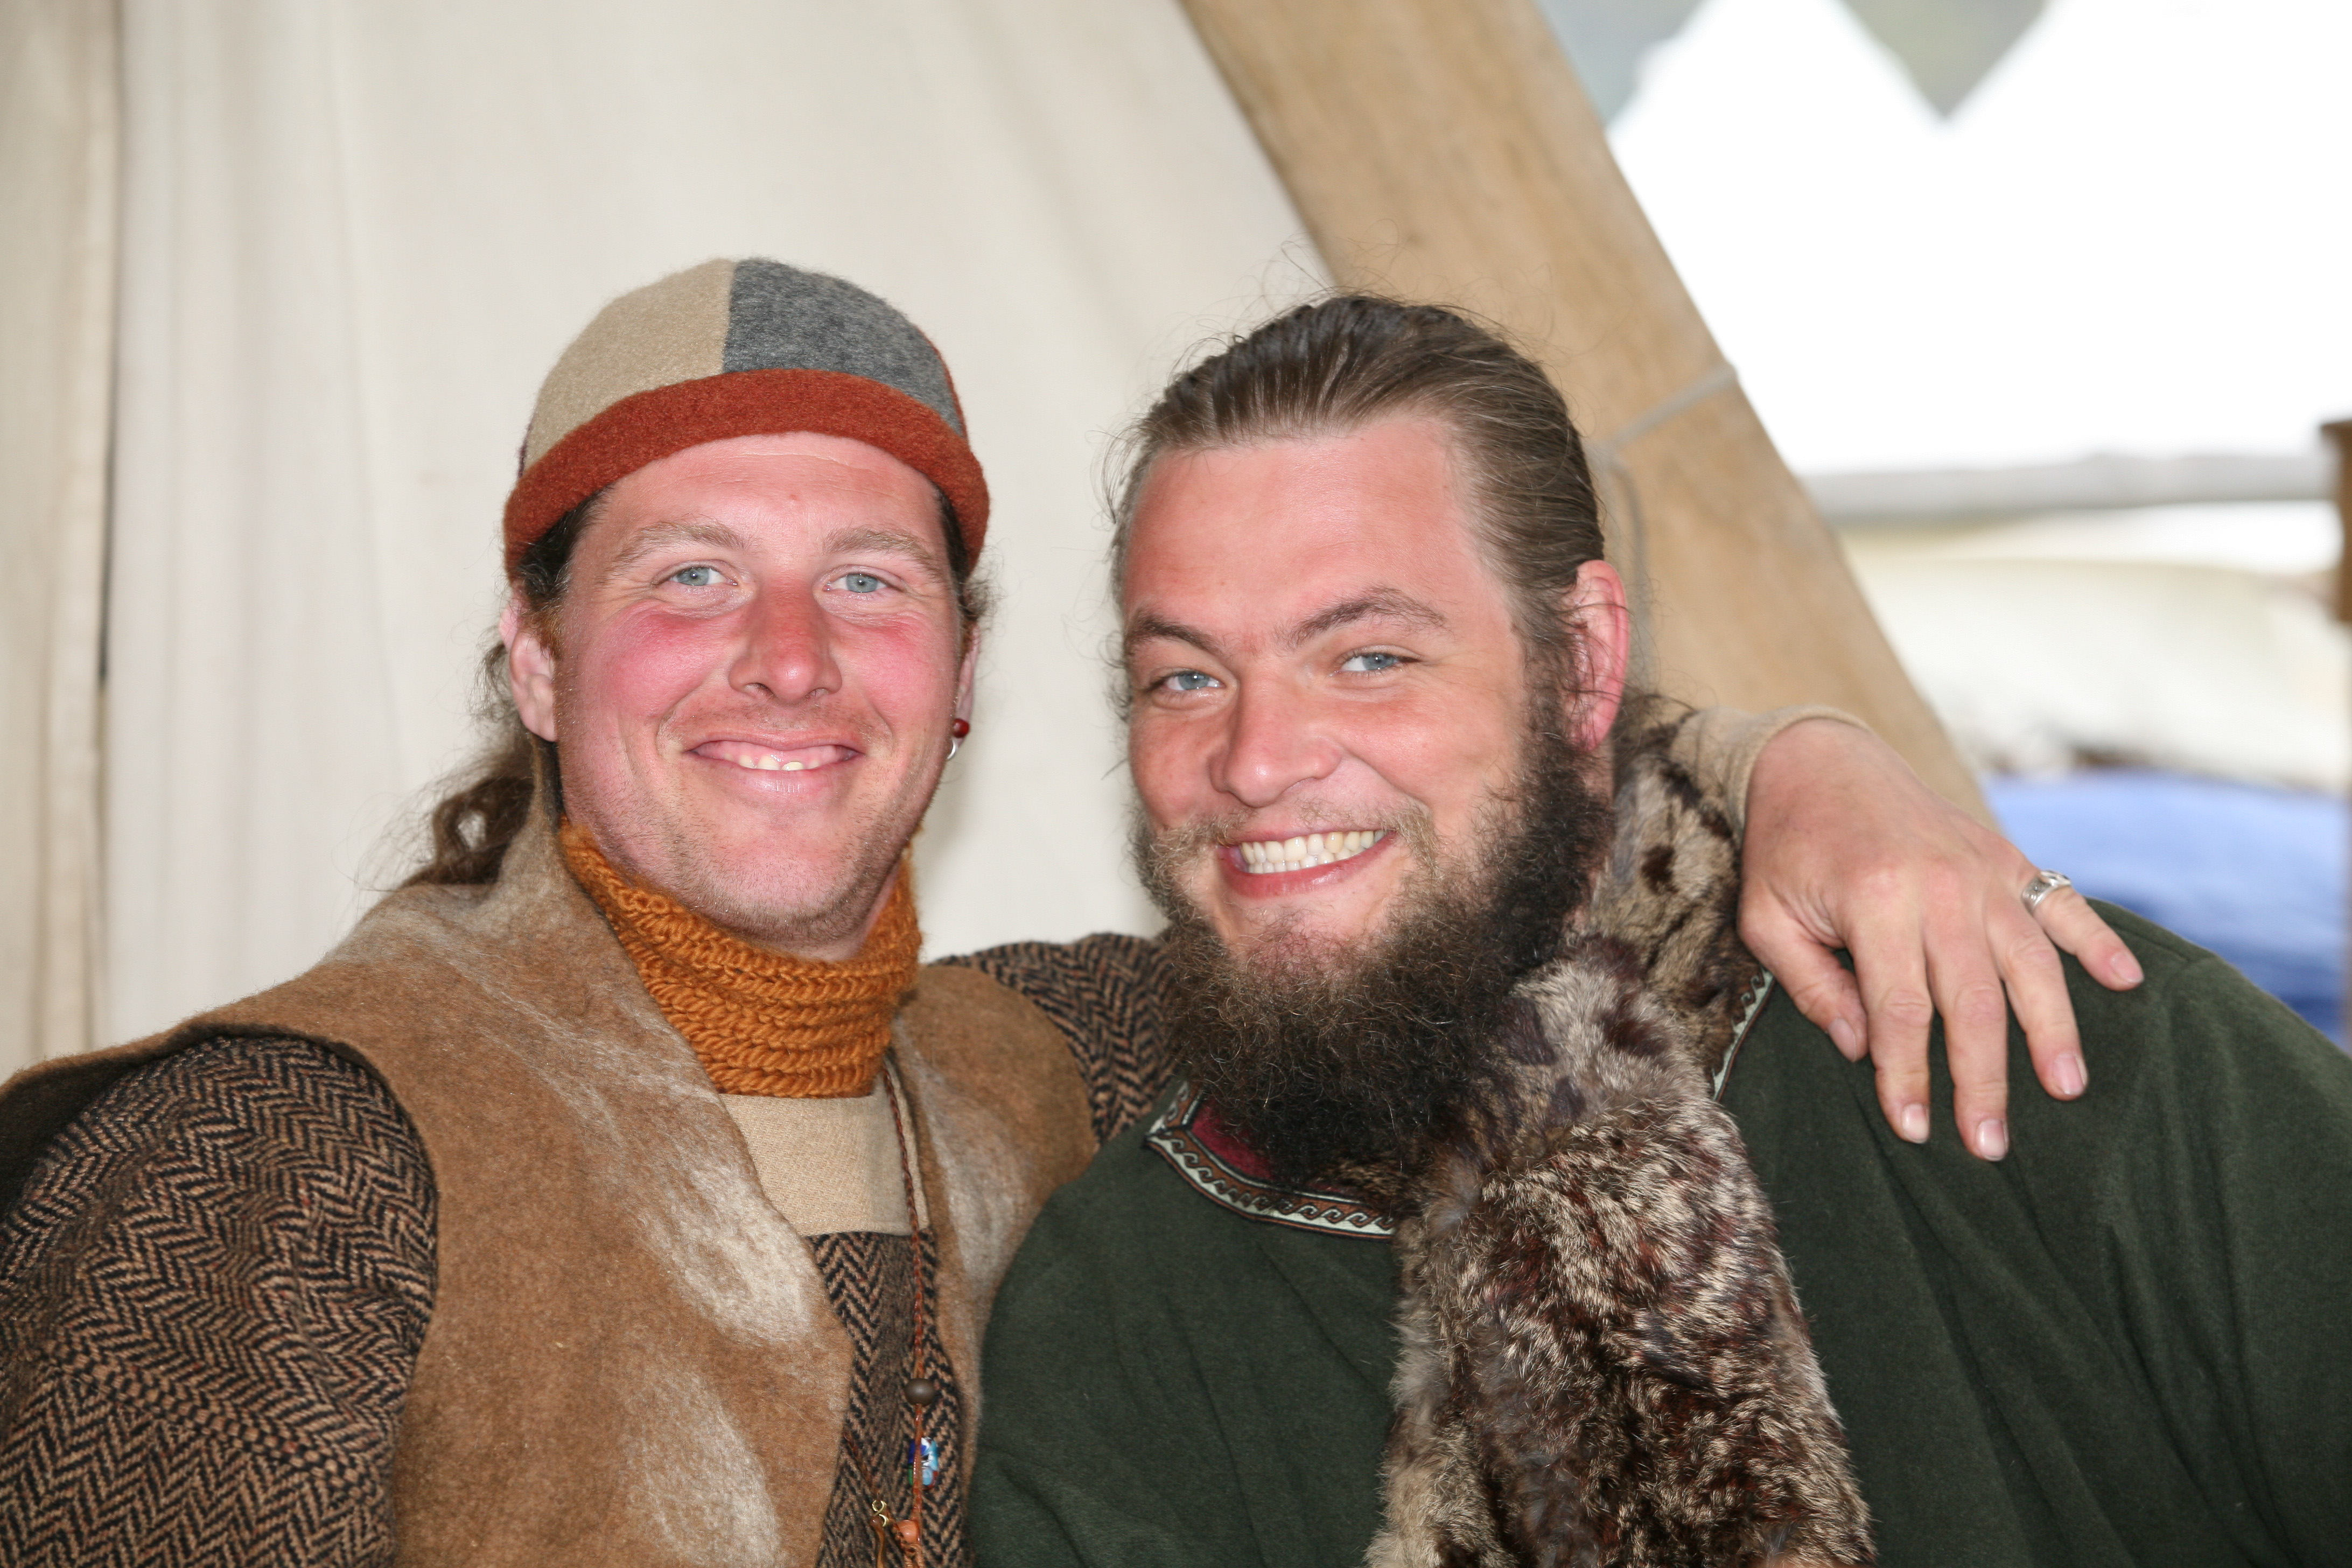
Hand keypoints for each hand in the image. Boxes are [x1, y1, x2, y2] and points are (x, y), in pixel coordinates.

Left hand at [1738, 719, 2143, 1158]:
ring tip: (2066, 1088)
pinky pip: (2062, 901)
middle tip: (1991, 1143)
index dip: (1910, 1076)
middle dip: (1984, 1078)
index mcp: (1875, 902)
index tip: (1917, 1129)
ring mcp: (1981, 869)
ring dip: (2053, 1030)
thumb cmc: (1786, 847)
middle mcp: (1939, 886)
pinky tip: (2129, 982)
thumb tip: (1863, 1050)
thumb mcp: (1767, 917)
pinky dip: (2099, 941)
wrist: (1817, 758)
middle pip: (1973, 1001)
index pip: (1901, 1011)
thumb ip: (1812, 985)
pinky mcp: (2005, 854)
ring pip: (2030, 963)